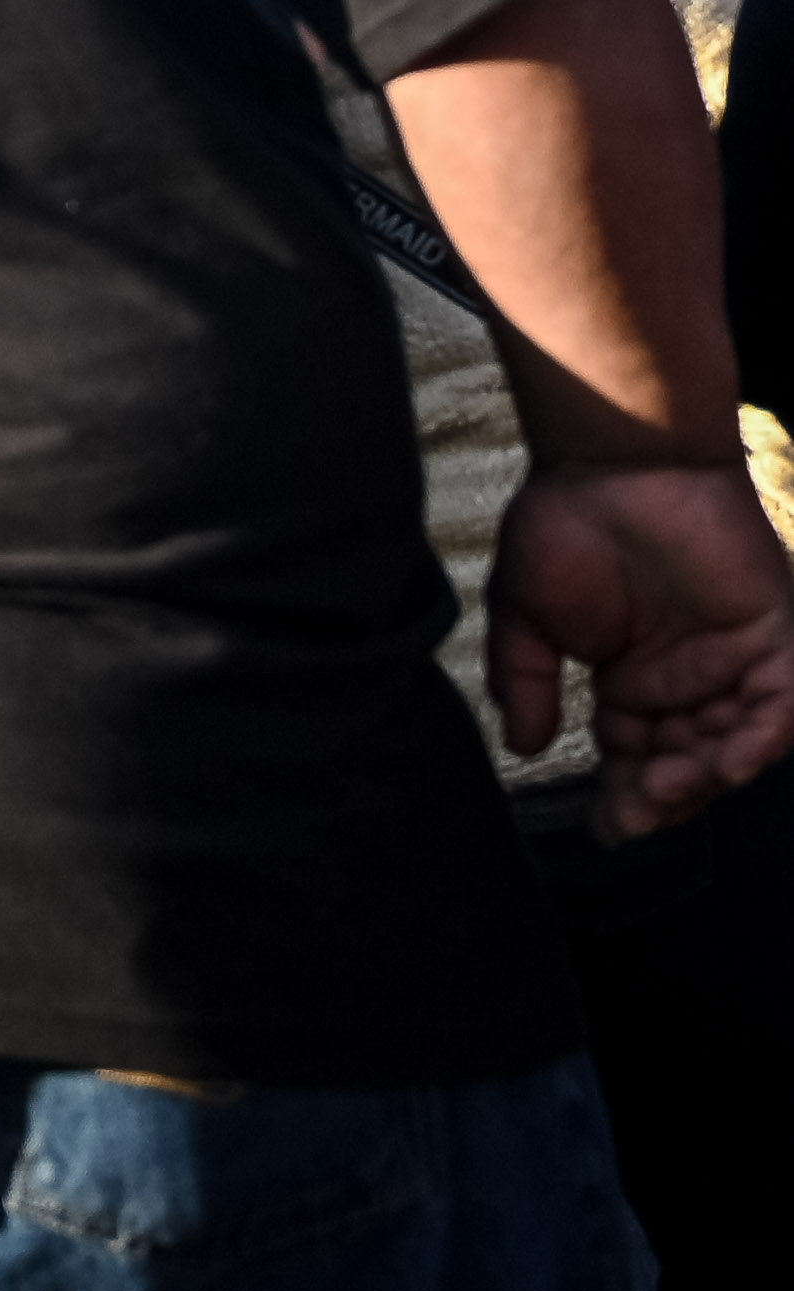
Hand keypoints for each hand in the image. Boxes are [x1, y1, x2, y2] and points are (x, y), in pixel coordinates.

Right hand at [488, 459, 793, 839]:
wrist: (611, 462)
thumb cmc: (560, 526)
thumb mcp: (522, 618)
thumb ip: (525, 684)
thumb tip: (527, 749)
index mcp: (631, 681)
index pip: (637, 757)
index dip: (627, 797)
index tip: (606, 828)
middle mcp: (686, 680)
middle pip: (689, 762)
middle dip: (667, 796)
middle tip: (637, 811)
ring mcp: (732, 660)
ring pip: (738, 742)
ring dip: (712, 774)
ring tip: (673, 785)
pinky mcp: (771, 635)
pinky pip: (781, 704)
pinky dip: (763, 737)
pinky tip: (729, 759)